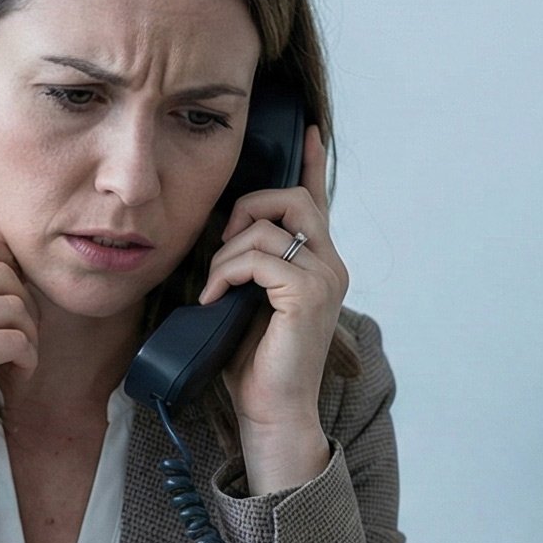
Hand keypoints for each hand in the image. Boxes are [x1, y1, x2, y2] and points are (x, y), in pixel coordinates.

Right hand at [0, 224, 35, 542]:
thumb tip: (3, 263)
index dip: (3, 257)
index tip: (9, 290)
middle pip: (2, 272)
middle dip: (24, 303)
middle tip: (20, 333)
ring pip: (15, 305)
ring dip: (29, 334)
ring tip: (17, 357)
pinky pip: (18, 339)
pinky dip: (28, 358)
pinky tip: (17, 373)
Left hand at [202, 123, 344, 492]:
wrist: (272, 412)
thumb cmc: (254, 364)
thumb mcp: (247, 302)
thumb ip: (248, 266)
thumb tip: (220, 239)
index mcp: (318, 263)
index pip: (317, 200)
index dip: (311, 162)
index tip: (306, 129)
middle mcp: (330, 264)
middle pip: (292, 198)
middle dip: (247, 208)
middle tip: (221, 247)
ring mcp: (324, 277)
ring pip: (269, 227)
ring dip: (226, 254)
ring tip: (213, 287)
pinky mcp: (309, 293)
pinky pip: (258, 258)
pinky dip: (226, 274)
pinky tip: (213, 299)